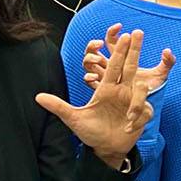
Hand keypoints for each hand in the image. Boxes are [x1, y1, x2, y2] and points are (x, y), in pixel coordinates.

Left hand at [36, 28, 153, 166]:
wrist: (106, 149)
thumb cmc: (91, 132)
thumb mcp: (74, 119)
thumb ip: (58, 106)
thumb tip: (37, 96)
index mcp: (106, 89)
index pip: (112, 66)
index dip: (118, 51)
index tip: (123, 34)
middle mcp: (121, 91)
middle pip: (130, 66)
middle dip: (134, 50)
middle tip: (138, 31)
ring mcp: (133, 101)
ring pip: (141, 89)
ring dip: (138, 101)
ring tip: (128, 119)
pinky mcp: (143, 113)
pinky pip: (143, 110)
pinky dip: (137, 118)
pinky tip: (128, 128)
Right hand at [82, 22, 174, 91]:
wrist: (144, 111)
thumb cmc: (152, 92)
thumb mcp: (160, 76)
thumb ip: (167, 63)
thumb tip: (167, 51)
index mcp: (122, 60)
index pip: (112, 41)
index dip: (112, 32)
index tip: (120, 26)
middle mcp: (111, 68)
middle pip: (94, 52)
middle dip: (93, 46)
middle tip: (99, 44)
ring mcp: (104, 79)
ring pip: (89, 65)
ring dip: (90, 59)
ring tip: (97, 59)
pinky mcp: (101, 92)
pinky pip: (89, 83)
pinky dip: (89, 78)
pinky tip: (93, 77)